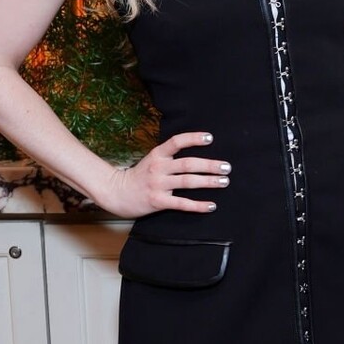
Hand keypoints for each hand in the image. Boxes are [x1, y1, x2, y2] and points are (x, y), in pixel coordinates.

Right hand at [99, 131, 229, 217]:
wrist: (116, 193)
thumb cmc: (139, 176)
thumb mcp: (152, 160)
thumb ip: (170, 156)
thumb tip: (197, 153)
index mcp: (157, 155)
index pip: (177, 142)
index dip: (193, 138)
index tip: (210, 138)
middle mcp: (158, 168)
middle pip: (188, 164)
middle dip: (209, 165)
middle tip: (226, 167)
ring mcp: (158, 185)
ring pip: (187, 182)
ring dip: (208, 182)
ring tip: (224, 182)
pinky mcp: (158, 201)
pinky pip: (181, 203)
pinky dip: (198, 205)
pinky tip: (211, 205)